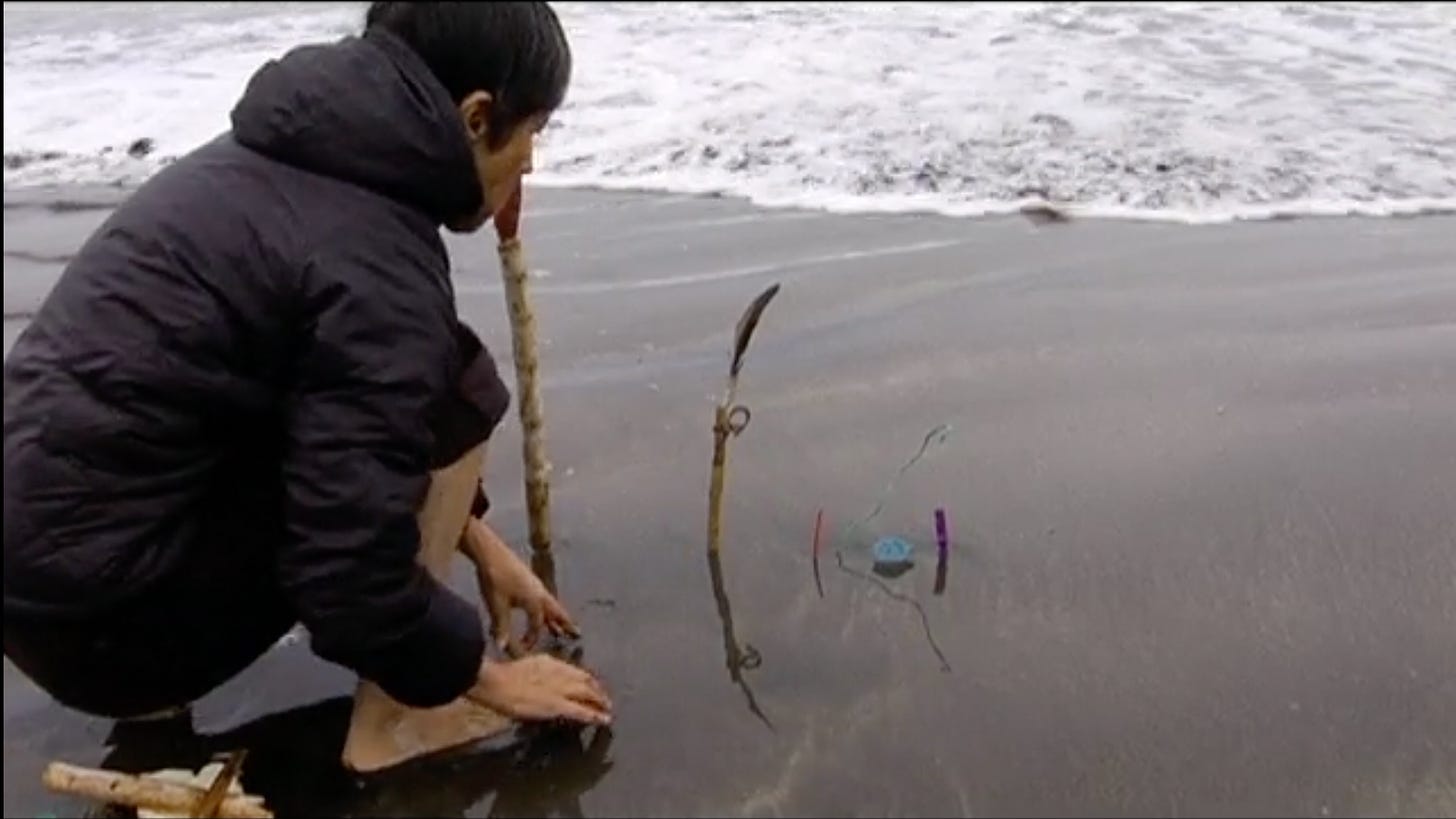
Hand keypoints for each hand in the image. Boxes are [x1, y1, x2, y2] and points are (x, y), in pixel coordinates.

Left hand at [465, 518, 580, 654]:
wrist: (490, 552)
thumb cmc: (495, 578)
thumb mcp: (497, 606)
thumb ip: (501, 628)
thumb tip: (502, 648)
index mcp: (535, 600)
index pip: (537, 625)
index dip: (531, 638)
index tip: (523, 649)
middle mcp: (540, 592)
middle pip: (556, 612)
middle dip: (565, 624)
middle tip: (577, 634)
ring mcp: (536, 585)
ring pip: (550, 604)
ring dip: (556, 616)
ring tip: (562, 627)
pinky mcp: (529, 580)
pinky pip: (543, 598)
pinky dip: (547, 608)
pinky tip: (540, 609)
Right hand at [468, 655, 611, 725]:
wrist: (496, 682)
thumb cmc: (501, 676)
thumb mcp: (524, 667)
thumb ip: (537, 672)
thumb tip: (541, 681)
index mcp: (551, 662)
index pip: (576, 671)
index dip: (587, 680)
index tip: (593, 686)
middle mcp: (560, 673)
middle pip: (587, 681)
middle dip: (598, 690)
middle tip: (606, 700)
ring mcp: (560, 689)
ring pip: (588, 694)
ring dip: (600, 702)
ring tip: (608, 710)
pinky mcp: (557, 705)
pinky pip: (581, 711)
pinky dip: (595, 716)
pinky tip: (604, 720)